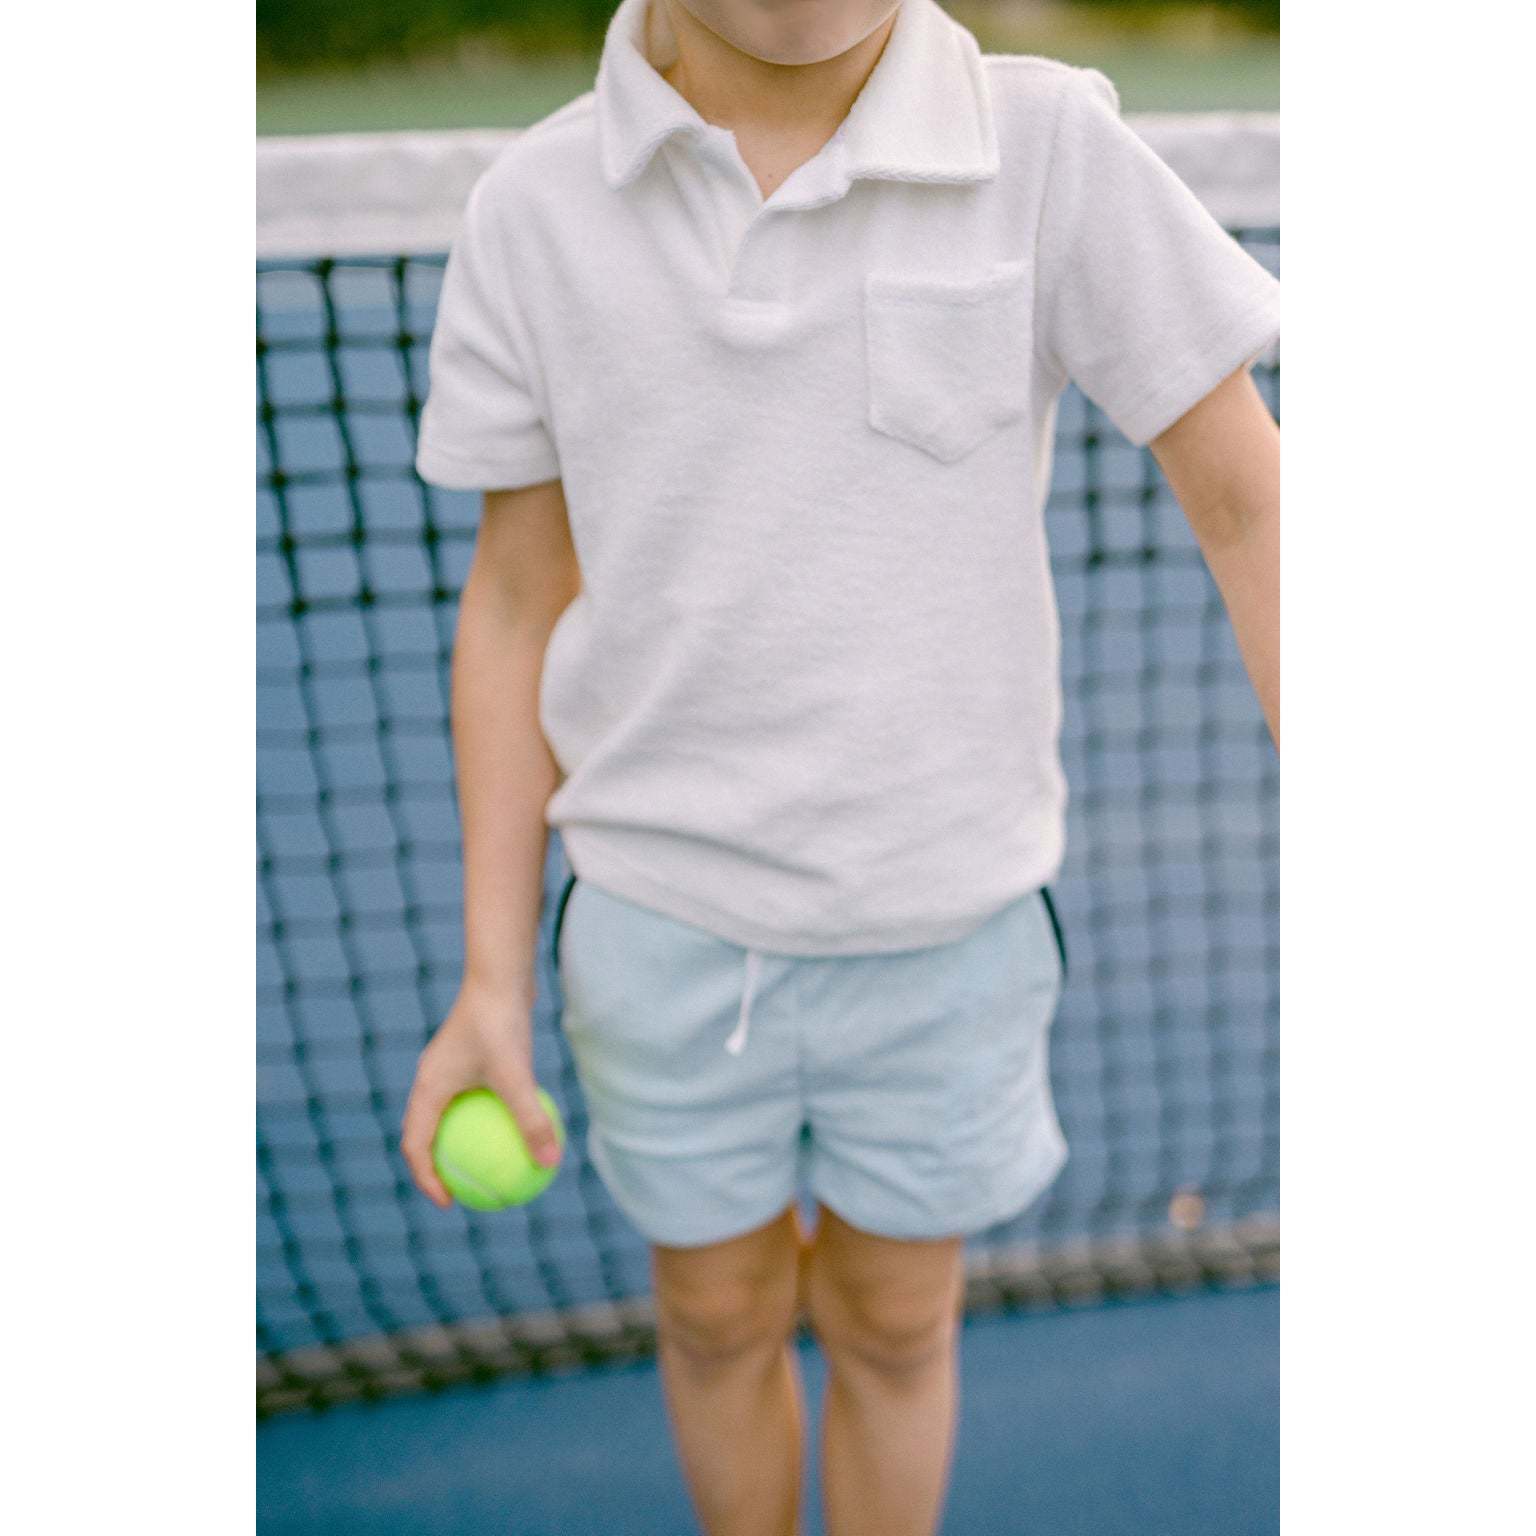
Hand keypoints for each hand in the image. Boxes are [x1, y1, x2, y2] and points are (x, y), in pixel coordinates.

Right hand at [399, 980, 562, 1207]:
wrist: (499, 973)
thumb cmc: (502, 1022)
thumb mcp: (518, 1075)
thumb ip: (531, 1119)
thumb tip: (550, 1163)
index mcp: (428, 1088)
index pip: (416, 1145)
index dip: (427, 1179)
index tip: (451, 1203)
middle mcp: (432, 1079)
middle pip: (427, 1133)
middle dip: (440, 1166)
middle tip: (467, 1191)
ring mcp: (450, 1067)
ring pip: (451, 1115)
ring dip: (463, 1141)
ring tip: (493, 1166)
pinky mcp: (472, 1056)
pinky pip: (475, 1097)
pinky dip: (488, 1116)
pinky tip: (523, 1126)